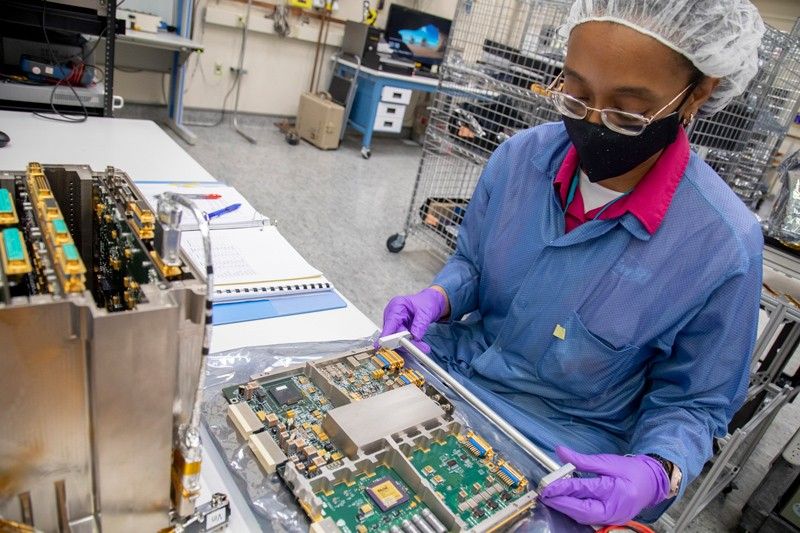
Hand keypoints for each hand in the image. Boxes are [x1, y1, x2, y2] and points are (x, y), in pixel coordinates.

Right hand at [378, 287, 447, 351]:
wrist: (431, 302)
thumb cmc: (426, 302)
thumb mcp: (426, 312)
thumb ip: (420, 324)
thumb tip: (415, 337)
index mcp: (396, 306)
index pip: (390, 323)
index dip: (387, 335)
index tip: (387, 344)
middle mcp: (392, 315)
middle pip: (393, 333)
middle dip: (405, 342)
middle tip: (419, 348)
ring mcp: (395, 322)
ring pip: (398, 339)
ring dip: (410, 344)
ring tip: (424, 347)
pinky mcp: (399, 329)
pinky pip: (402, 339)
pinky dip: (411, 343)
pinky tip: (420, 345)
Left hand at [539, 446, 669, 525]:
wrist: (651, 483)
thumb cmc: (631, 471)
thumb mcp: (607, 461)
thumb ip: (582, 460)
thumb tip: (561, 452)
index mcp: (616, 491)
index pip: (585, 490)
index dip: (563, 488)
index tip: (548, 485)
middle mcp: (614, 509)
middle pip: (582, 510)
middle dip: (561, 503)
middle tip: (544, 495)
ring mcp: (613, 518)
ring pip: (584, 517)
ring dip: (566, 508)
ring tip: (551, 498)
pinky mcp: (610, 520)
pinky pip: (589, 518)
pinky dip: (575, 511)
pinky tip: (564, 504)